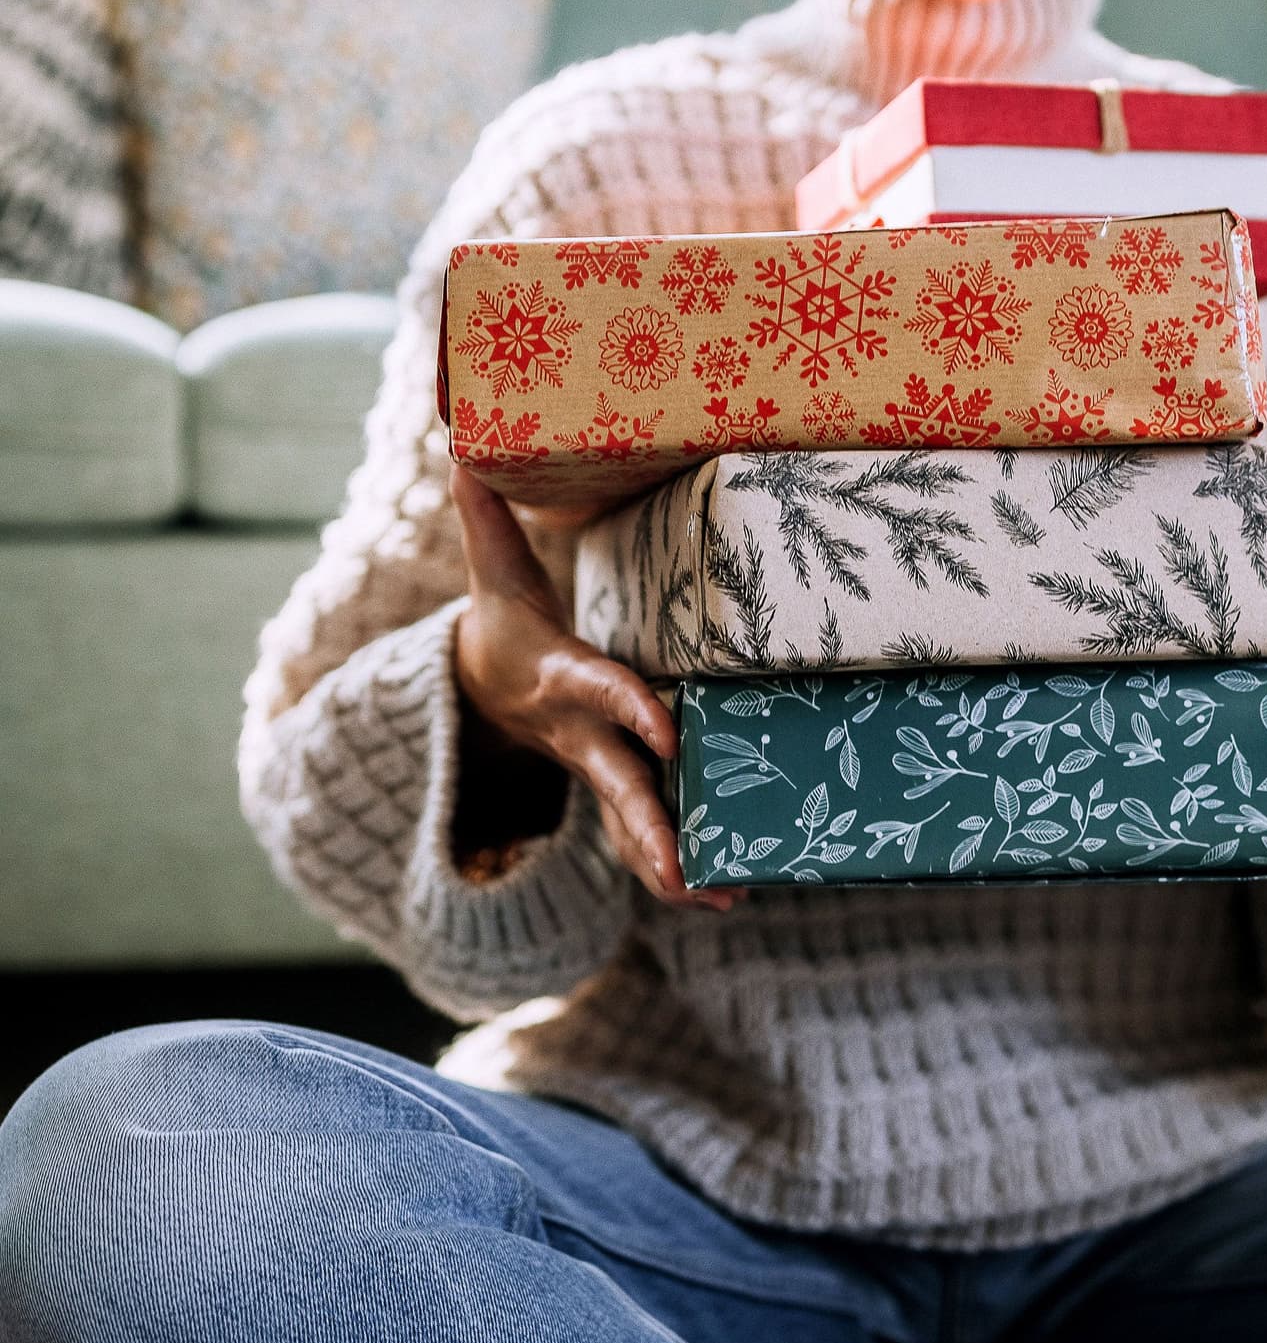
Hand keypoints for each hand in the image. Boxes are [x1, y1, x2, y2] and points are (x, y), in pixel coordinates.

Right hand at [447, 463, 738, 912]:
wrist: (477, 690)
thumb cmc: (503, 623)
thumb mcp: (493, 572)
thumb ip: (485, 517)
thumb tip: (465, 444)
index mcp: (562, 679)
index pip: (600, 691)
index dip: (629, 709)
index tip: (668, 730)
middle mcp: (581, 735)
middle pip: (618, 786)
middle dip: (650, 827)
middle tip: (685, 869)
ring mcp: (594, 769)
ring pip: (632, 825)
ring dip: (672, 867)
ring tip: (723, 899)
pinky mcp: (609, 787)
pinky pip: (641, 835)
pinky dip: (676, 871)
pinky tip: (726, 896)